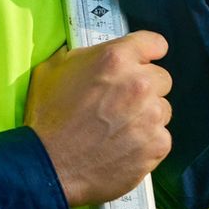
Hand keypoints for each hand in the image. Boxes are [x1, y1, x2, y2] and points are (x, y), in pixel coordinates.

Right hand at [24, 32, 172, 207]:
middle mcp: (138, 84)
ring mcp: (151, 116)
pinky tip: (122, 146)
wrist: (48, 165)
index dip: (147, 53)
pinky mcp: (157, 145)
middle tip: (120, 102)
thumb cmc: (46, 119)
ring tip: (118, 128)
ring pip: (162, 109)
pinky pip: (161, 137)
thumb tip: (92, 54)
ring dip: (146, 116)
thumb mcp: (52, 70)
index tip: (144, 61)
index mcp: (114, 59)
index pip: (155, 43)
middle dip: (144, 88)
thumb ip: (83, 56)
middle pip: (161, 79)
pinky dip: (146, 142)